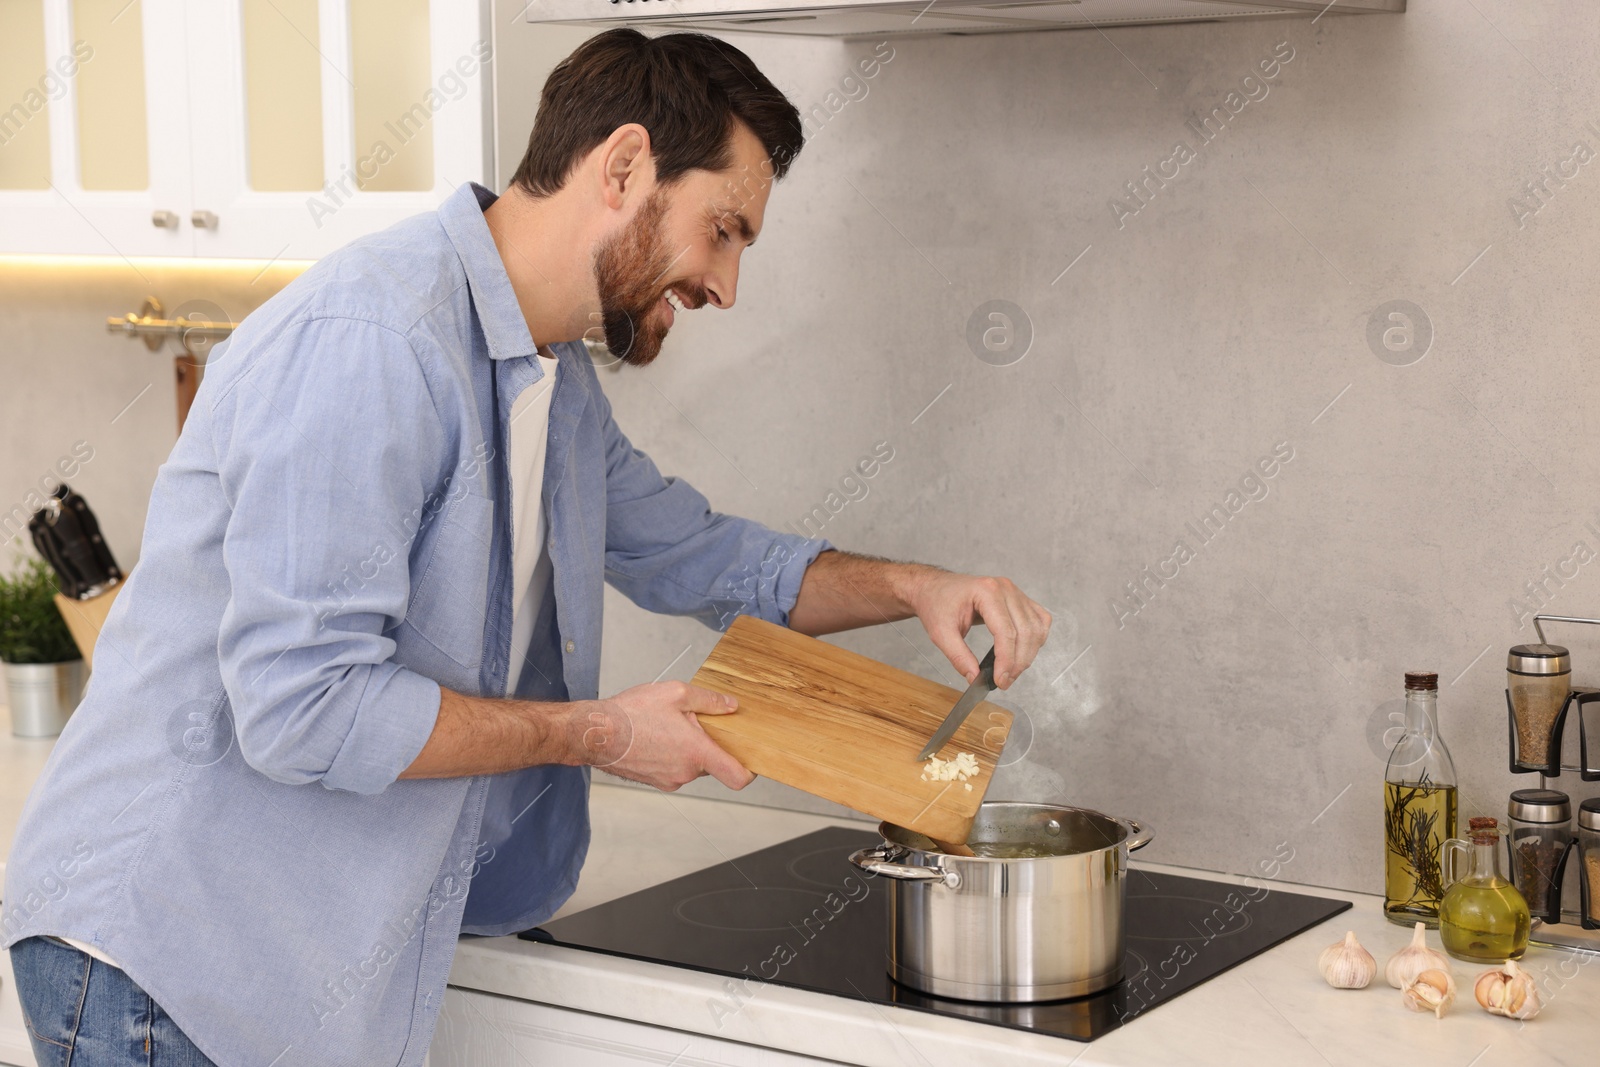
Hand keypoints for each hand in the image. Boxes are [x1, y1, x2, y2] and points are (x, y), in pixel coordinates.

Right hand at [575, 681, 754, 790]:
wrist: (594, 733)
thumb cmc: (631, 714)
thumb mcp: (676, 693)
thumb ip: (709, 701)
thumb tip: (731, 706)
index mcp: (696, 753)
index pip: (737, 777)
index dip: (750, 771)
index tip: (752, 759)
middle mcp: (685, 773)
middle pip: (712, 765)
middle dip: (709, 745)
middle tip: (695, 722)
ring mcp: (668, 780)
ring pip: (691, 765)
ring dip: (688, 749)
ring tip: (668, 726)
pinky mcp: (654, 781)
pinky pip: (674, 768)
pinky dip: (672, 754)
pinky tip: (656, 735)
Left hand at [908, 571, 1050, 688]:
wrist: (935, 587)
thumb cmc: (937, 603)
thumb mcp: (940, 633)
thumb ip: (959, 657)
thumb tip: (975, 678)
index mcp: (986, 591)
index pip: (1006, 632)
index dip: (1006, 660)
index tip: (1000, 681)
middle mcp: (1005, 588)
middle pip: (1025, 632)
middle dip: (1018, 663)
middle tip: (1004, 682)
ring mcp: (1015, 592)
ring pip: (1036, 628)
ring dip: (1028, 654)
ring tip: (1011, 672)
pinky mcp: (1020, 599)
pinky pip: (1039, 621)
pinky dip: (1035, 640)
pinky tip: (1023, 652)